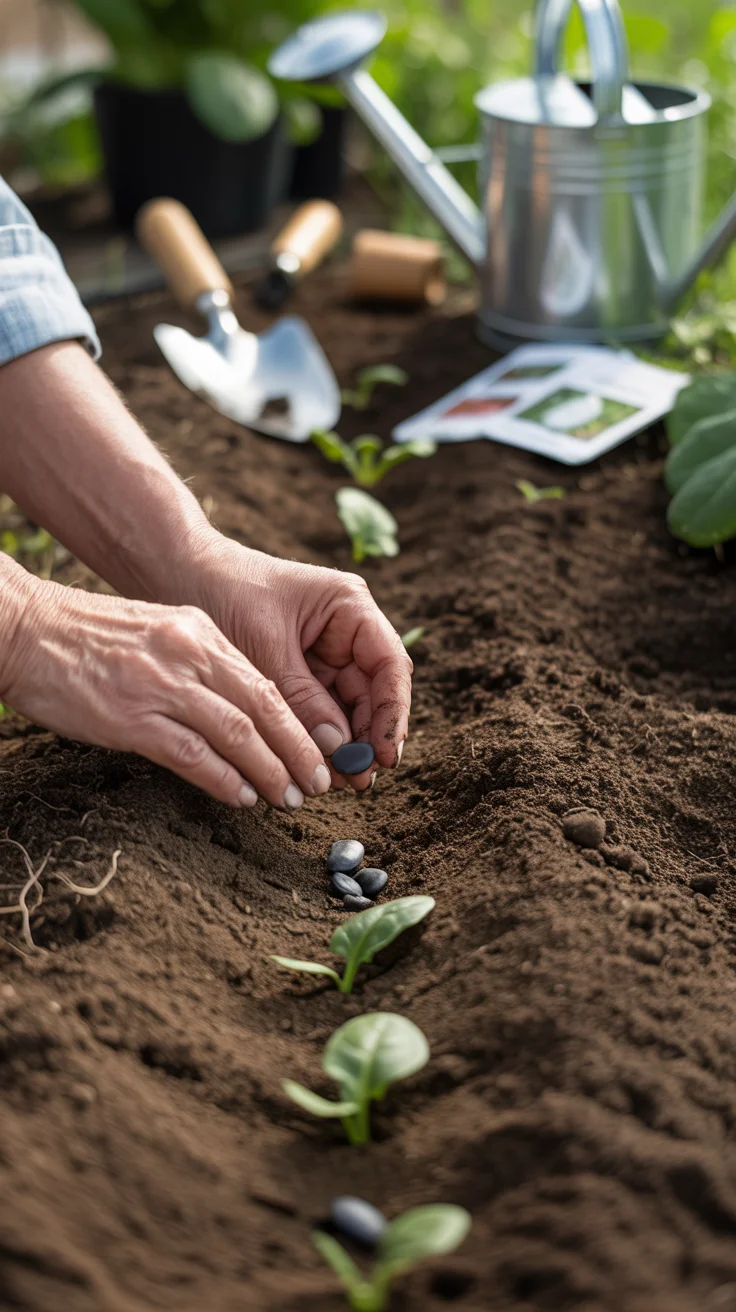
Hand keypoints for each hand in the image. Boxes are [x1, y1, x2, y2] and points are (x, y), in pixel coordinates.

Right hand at [0, 574, 333, 809]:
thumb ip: (197, 661)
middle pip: (264, 708)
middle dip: (298, 751)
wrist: (25, 629)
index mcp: (199, 631)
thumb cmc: (85, 635)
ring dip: (270, 771)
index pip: (265, 682)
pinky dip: (224, 779)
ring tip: (289, 798)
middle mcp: (189, 654)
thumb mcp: (156, 631)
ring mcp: (161, 686)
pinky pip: (193, 755)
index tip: (315, 751)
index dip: (296, 723)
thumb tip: (236, 708)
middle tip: (318, 783)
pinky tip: (243, 797)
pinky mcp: (131, 719)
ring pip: (238, 733)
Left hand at [181, 538, 412, 790]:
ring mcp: (323, 655)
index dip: (391, 712)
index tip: (383, 754)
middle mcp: (345, 631)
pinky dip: (316, 739)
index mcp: (349, 607)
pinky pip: (317, 712)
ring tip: (338, 782)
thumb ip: (301, 698)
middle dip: (366, 737)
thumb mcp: (264, 646)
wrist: (174, 574)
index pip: (388, 664)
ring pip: (346, 709)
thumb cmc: (222, 590)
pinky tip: (314, 767)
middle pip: (372, 692)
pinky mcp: (298, 675)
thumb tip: (336, 749)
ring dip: (344, 745)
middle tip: (359, 781)